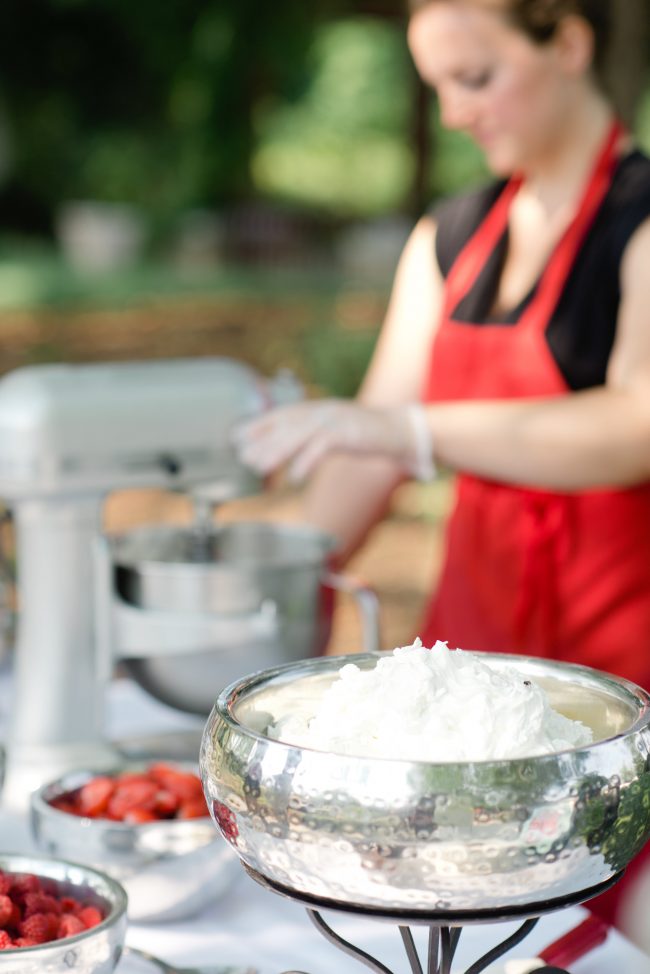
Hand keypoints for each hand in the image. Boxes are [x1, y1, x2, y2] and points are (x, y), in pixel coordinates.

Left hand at [232, 399, 434, 481]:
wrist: (401, 431)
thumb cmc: (366, 434)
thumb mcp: (334, 434)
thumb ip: (312, 441)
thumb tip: (288, 458)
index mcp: (318, 409)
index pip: (281, 414)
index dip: (258, 424)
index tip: (235, 436)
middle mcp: (324, 410)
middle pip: (286, 425)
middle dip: (262, 441)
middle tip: (242, 456)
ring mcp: (337, 419)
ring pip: (300, 434)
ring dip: (277, 451)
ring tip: (259, 467)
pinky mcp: (351, 433)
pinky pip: (324, 446)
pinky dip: (307, 461)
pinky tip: (294, 476)